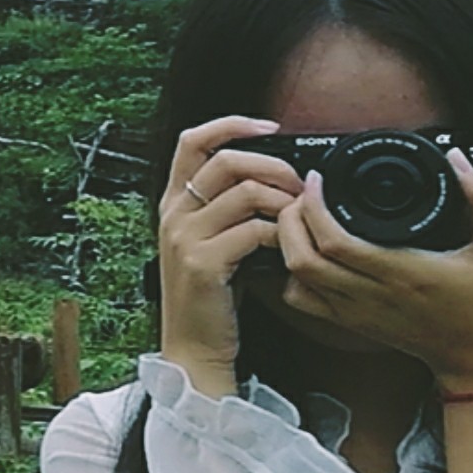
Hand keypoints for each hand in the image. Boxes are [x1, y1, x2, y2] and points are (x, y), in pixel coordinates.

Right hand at [158, 115, 303, 399]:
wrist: (194, 347)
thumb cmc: (211, 297)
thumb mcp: (211, 243)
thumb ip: (227, 209)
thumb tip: (271, 177)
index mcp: (173, 203)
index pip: (192, 141)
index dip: (231, 125)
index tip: (269, 127)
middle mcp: (173, 215)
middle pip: (226, 161)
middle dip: (274, 166)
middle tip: (299, 186)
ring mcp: (185, 238)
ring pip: (246, 192)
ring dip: (285, 202)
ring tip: (299, 220)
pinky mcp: (204, 263)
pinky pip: (255, 231)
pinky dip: (281, 235)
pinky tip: (288, 248)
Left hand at [275, 152, 472, 394]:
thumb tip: (456, 160)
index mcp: (403, 273)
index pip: (335, 242)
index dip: (314, 207)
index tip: (318, 181)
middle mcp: (371, 295)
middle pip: (302, 259)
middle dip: (290, 220)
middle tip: (302, 196)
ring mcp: (355, 312)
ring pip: (295, 279)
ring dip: (287, 244)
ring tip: (300, 218)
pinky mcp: (349, 323)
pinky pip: (301, 298)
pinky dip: (292, 273)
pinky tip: (308, 251)